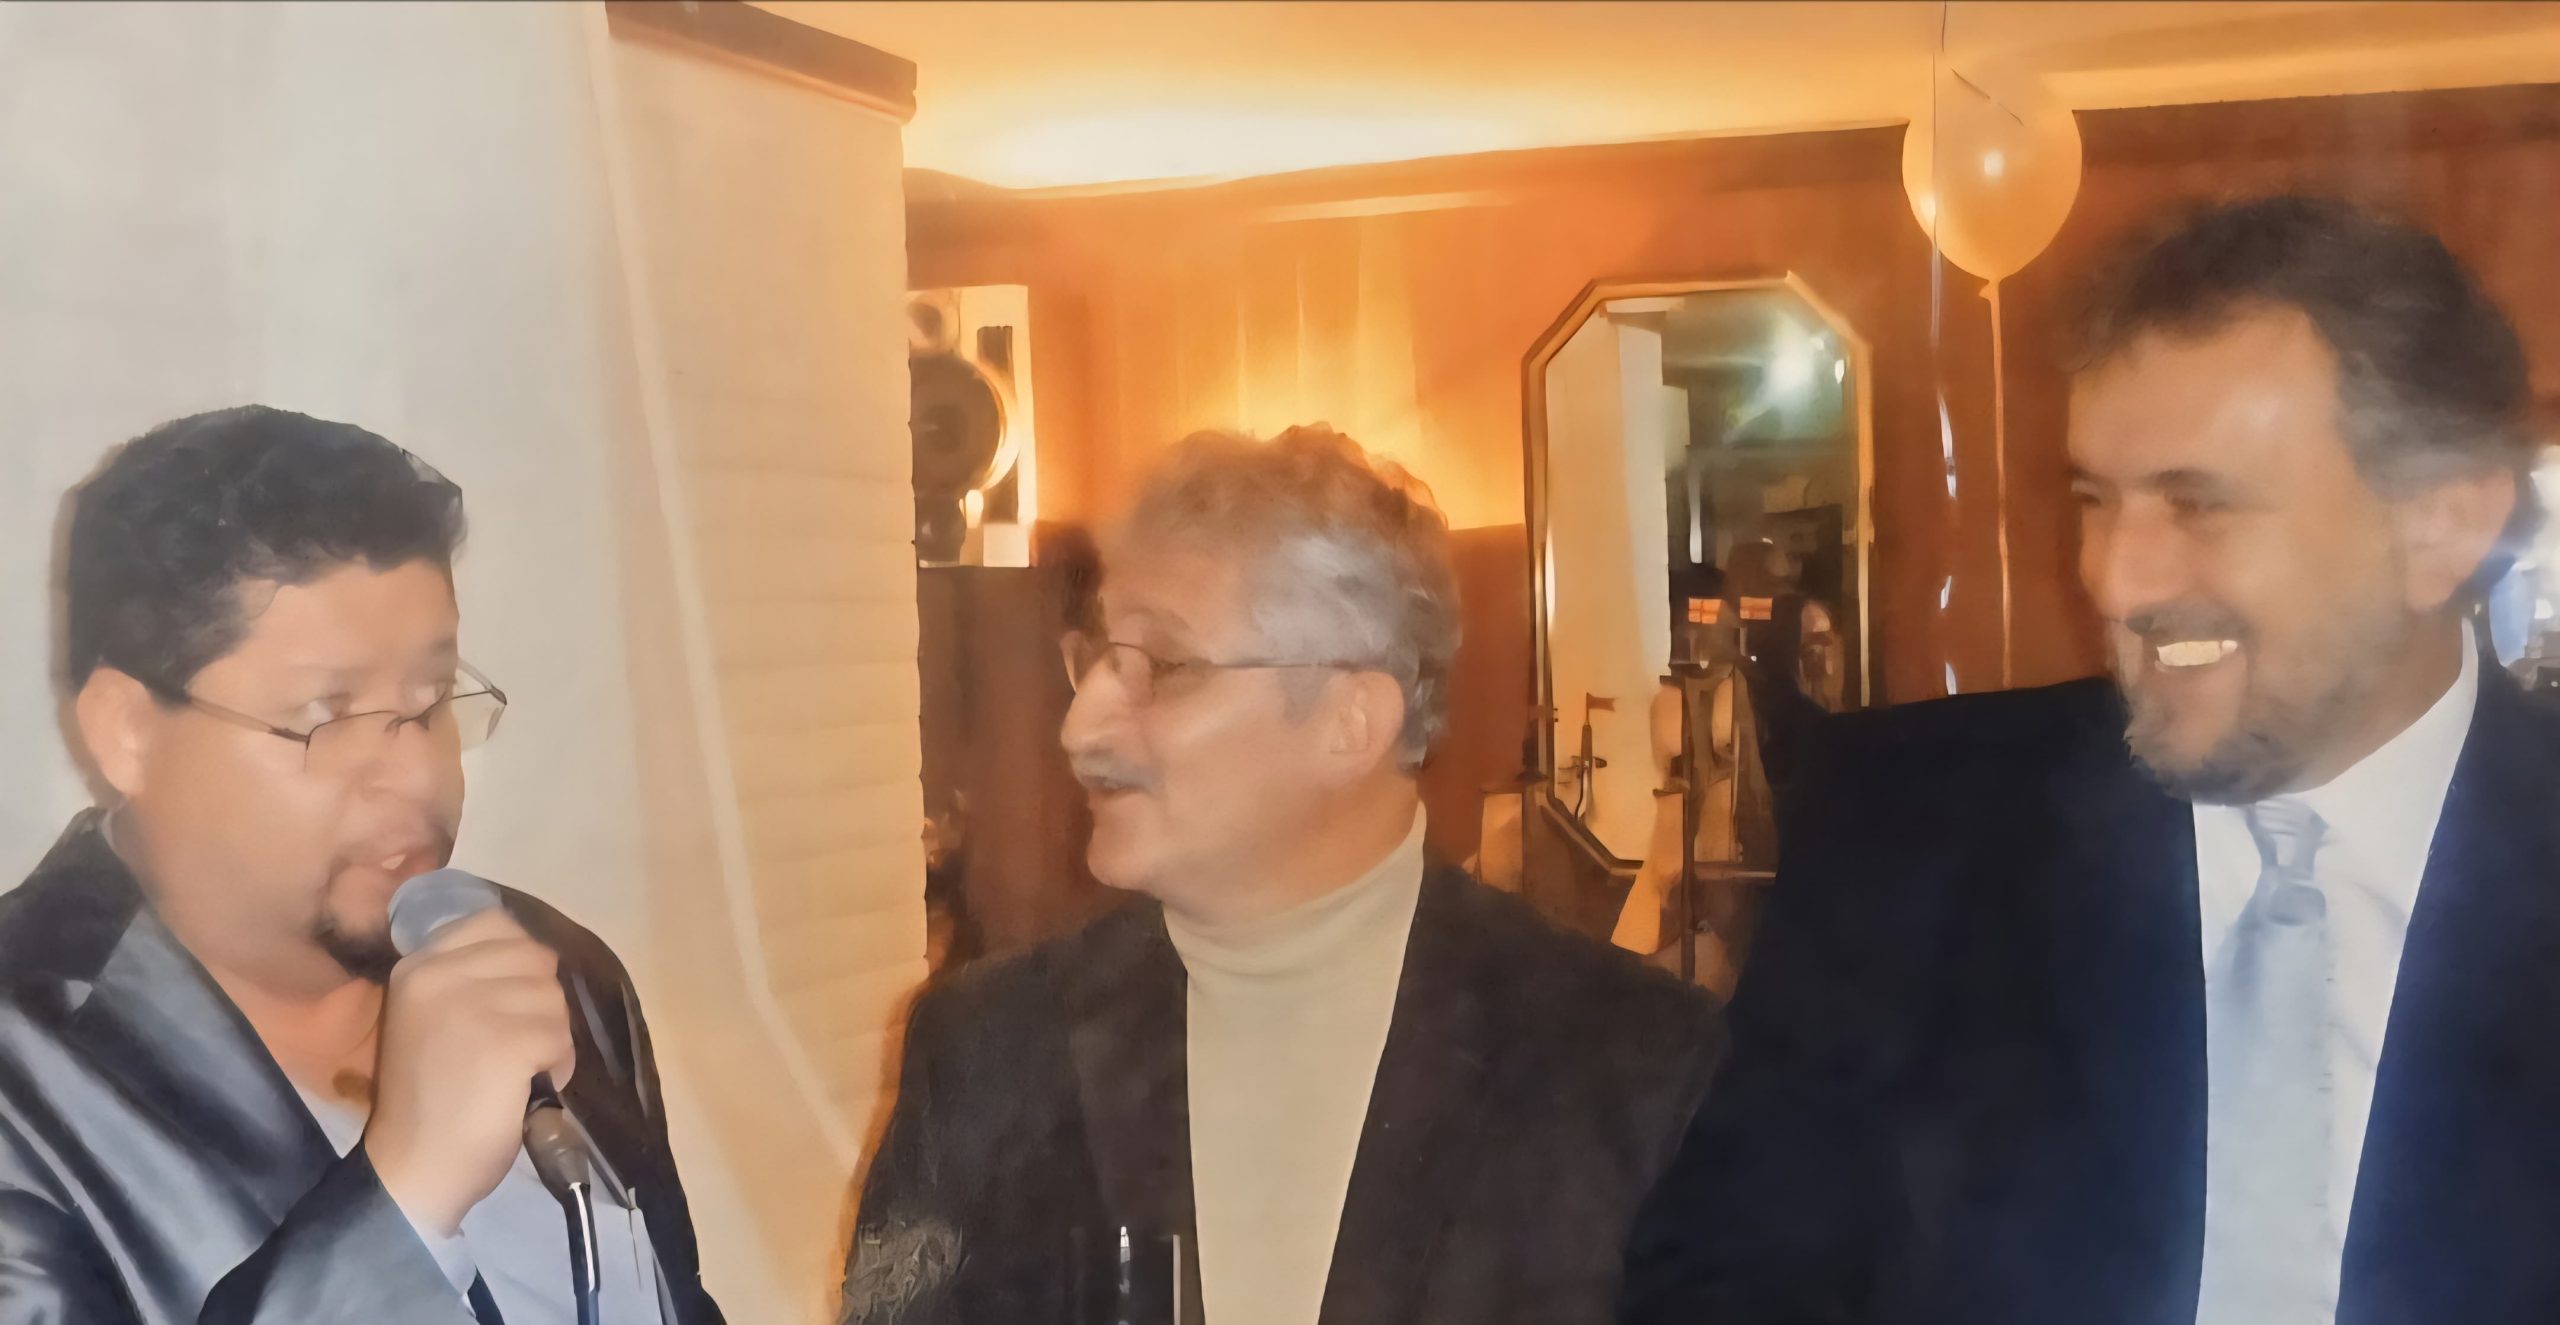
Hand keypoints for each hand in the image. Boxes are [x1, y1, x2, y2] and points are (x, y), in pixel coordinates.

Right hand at [362, 908, 576, 1236]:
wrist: (413, 1166)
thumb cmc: (426, 1098)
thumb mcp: (427, 1018)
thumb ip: (466, 980)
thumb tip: (530, 956)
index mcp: (418, 966)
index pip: (494, 923)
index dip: (518, 961)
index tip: (509, 1000)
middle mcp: (441, 974)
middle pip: (535, 958)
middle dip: (539, 1002)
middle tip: (516, 1045)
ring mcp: (474, 1005)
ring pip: (554, 998)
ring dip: (551, 1037)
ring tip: (518, 1071)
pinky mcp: (508, 1041)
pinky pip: (561, 1037)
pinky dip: (558, 1066)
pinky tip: (529, 1088)